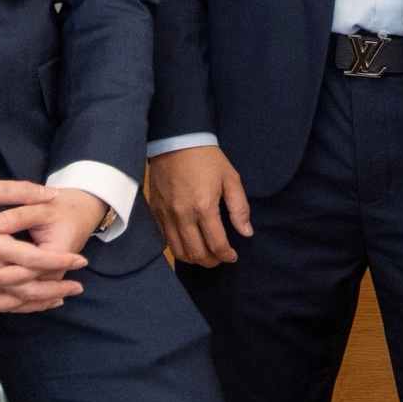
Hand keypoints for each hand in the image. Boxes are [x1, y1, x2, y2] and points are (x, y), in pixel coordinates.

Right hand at [0, 178, 85, 315]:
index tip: (81, 260)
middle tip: (79, 286)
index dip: (59, 261)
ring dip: (36, 300)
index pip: (32, 259)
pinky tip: (29, 300)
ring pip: (9, 299)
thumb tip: (53, 195)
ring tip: (61, 297)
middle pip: (24, 287)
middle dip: (54, 288)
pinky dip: (14, 302)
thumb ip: (21, 192)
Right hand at [149, 145, 252, 266]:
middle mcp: (183, 215)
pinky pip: (166, 239)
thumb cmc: (206, 158)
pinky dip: (178, 247)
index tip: (233, 256)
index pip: (216, 244)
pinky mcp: (156, 211)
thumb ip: (239, 208)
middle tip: (220, 258)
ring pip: (179, 250)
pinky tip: (188, 244)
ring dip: (194, 258)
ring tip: (205, 255)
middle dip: (211, 261)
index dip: (227, 255)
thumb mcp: (230, 178)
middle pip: (197, 253)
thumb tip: (246, 232)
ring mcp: (167, 214)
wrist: (176, 140)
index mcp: (204, 206)